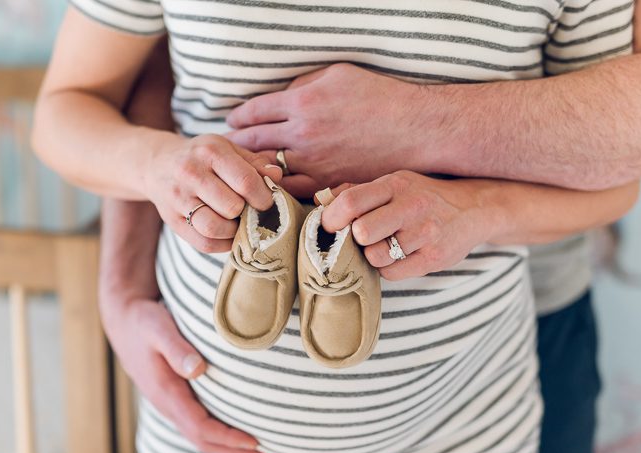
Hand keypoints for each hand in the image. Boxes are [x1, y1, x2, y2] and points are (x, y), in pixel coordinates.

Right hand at [101, 297, 268, 452]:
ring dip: (229, 446)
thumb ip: (176, 348)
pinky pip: (198, 425)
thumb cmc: (144, 322)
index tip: (255, 441)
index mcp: (166, 393)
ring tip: (258, 451)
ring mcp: (170, 405)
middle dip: (235, 451)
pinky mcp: (174, 399)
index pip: (200, 427)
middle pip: (203, 441)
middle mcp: (168, 405)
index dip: (228, 438)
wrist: (123, 322)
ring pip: (200, 436)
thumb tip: (198, 369)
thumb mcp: (158, 328)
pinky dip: (219, 434)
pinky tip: (236, 431)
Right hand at [145, 134, 282, 252]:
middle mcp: (191, 172)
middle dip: (247, 212)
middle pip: (232, 207)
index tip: (267, 202)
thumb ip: (255, 163)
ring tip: (238, 223)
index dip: (263, 197)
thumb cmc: (202, 158)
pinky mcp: (172, 220)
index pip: (245, 181)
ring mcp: (178, 198)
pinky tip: (227, 234)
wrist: (157, 163)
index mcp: (210, 151)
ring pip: (216, 227)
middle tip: (250, 211)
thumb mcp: (227, 150)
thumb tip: (276, 177)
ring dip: (234, 230)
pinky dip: (222, 244)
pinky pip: (204, 244)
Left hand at [226, 64, 428, 197]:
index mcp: (303, 100)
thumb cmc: (380, 97)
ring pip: (268, 169)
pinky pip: (291, 189)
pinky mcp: (327, 183)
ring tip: (241, 171)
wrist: (414, 130)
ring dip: (251, 170)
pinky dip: (276, 188)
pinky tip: (269, 188)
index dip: (239, 116)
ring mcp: (314, 161)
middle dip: (236, 144)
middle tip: (226, 148)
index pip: (255, 110)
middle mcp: (303, 132)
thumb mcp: (339, 75)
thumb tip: (282, 96)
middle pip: (254, 140)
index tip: (232, 121)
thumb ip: (304, 83)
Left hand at [321, 171, 503, 280]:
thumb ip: (356, 191)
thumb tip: (320, 201)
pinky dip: (388, 268)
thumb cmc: (421, 198)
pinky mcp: (434, 258)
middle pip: (361, 232)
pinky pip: (392, 272)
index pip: (351, 202)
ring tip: (384, 246)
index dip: (331, 219)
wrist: (472, 210)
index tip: (329, 227)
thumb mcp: (393, 184)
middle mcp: (412, 206)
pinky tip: (399, 256)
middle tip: (360, 238)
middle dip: (354, 239)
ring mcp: (425, 233)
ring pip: (375, 256)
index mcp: (395, 184)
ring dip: (372, 256)